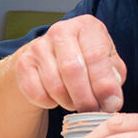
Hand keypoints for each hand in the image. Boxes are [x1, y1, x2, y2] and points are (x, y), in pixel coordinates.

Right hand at [10, 15, 125, 112]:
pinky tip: (56, 99)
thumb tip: (112, 102)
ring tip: (76, 103)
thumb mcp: (107, 65)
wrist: (49, 59)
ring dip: (69, 102)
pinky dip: (49, 103)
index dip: (104, 85)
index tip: (111, 105)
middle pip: (73, 70)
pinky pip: (37, 93)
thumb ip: (113, 80)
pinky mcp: (23, 63)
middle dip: (85, 98)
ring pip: (55, 86)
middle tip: (92, 111)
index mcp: (87, 26)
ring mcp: (39, 46)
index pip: (96, 56)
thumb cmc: (85, 62)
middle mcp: (61, 31)